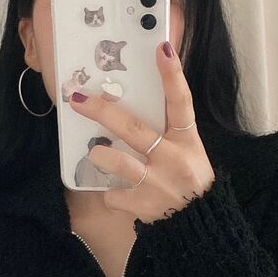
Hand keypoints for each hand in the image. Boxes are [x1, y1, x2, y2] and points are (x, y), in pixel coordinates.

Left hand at [67, 40, 216, 224]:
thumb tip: (132, 105)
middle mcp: (173, 158)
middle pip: (134, 128)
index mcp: (187, 140)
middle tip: (77, 98)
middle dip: (103, 111)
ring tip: (95, 152)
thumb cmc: (189, 183)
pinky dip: (111, 194)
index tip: (160, 49)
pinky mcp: (143, 206)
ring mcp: (157, 183)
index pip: (181, 102)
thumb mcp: (189, 153)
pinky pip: (114, 195)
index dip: (172, 75)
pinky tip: (117, 194)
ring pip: (121, 163)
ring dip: (102, 155)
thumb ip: (166, 132)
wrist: (200, 227)